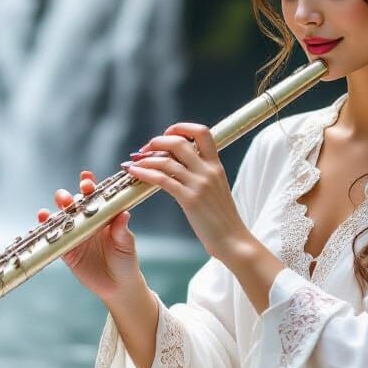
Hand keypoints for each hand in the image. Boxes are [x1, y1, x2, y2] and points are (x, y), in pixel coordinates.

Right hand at [37, 171, 143, 301]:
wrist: (118, 287)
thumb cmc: (126, 261)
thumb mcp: (126, 244)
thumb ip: (122, 230)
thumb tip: (124, 213)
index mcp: (104, 216)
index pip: (95, 196)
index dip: (89, 186)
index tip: (86, 179)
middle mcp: (88, 223)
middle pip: (74, 204)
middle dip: (70, 197)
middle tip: (70, 198)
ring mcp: (76, 235)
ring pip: (62, 218)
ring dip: (58, 209)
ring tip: (58, 205)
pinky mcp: (67, 250)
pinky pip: (54, 237)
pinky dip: (47, 227)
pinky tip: (44, 218)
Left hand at [122, 123, 249, 260]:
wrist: (232, 240)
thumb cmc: (222, 218)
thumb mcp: (217, 188)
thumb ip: (203, 174)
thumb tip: (182, 165)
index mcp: (216, 165)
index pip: (202, 132)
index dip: (181, 128)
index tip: (167, 134)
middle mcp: (209, 171)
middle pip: (179, 142)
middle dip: (157, 142)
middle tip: (145, 149)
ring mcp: (200, 184)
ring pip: (167, 161)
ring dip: (146, 159)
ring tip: (134, 162)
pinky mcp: (190, 199)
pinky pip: (163, 180)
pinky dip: (145, 173)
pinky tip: (135, 173)